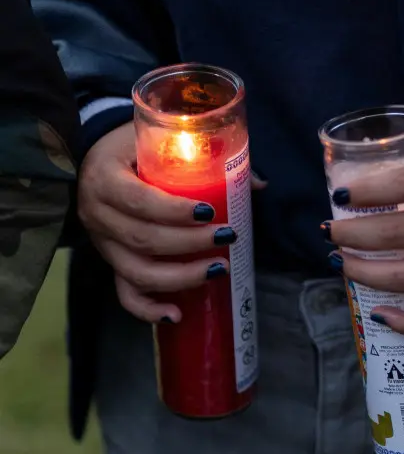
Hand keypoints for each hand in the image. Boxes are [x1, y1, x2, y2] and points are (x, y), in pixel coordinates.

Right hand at [78, 122, 264, 323]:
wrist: (102, 158)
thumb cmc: (138, 146)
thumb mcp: (164, 139)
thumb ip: (208, 156)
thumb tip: (257, 184)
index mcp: (105, 177)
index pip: (138, 201)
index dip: (174, 211)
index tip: (211, 212)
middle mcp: (97, 213)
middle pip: (142, 240)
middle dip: (190, 244)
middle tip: (227, 237)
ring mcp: (102, 243)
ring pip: (136, 272)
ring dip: (180, 277)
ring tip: (218, 269)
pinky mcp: (111, 261)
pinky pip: (125, 292)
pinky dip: (148, 309)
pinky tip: (176, 314)